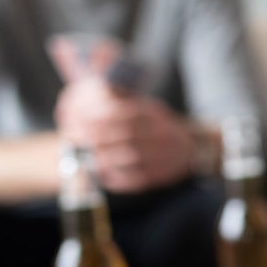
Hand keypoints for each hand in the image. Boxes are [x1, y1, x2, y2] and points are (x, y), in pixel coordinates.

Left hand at [55, 79, 193, 192]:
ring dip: (104, 159)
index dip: (99, 117)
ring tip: (85, 158)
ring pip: (130, 158)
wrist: (192, 149)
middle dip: (96, 138)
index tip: (78, 119)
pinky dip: (117, 178)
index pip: (125, 113)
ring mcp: (163, 156)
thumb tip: (95, 87)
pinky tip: (102, 175)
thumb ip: (123, 101)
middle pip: (126, 135)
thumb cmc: (158, 127)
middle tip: (75, 139)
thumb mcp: (146, 108)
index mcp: (155, 114)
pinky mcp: (160, 176)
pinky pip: (136, 179)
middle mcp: (161, 134)